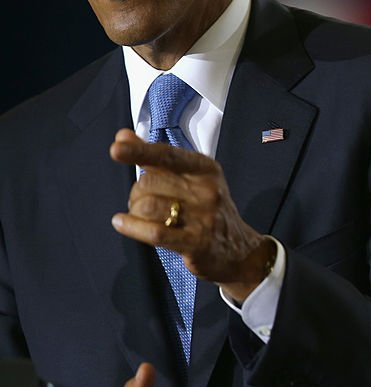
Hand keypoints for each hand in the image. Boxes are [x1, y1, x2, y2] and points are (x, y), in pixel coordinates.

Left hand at [109, 129, 273, 300]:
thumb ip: (156, 158)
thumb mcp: (190, 178)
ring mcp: (204, 218)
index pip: (168, 156)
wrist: (239, 250)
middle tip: (143, 202)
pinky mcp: (196, 243)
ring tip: (140, 216)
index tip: (116, 148)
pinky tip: (121, 222)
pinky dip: (132, 227)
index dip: (141, 151)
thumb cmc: (206, 210)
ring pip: (147, 207)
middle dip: (136, 193)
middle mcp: (207, 191)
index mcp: (206, 169)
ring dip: (134, 211)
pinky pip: (155, 232)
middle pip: (150, 183)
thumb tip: (123, 136)